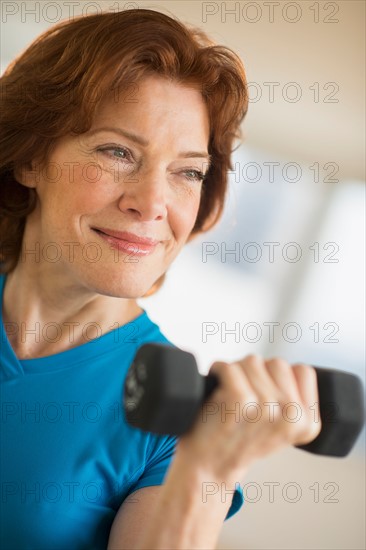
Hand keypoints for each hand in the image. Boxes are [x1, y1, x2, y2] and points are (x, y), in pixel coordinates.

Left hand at [175, 355, 321, 482]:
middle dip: (259, 373)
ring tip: (231, 395)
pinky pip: (230, 367)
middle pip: (278, 363)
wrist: (210, 467)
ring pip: (254, 361)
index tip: (265, 392)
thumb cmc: (242, 442)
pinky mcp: (240, 400)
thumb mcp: (283, 429)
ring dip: (238, 371)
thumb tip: (291, 368)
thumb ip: (295, 400)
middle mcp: (292, 416)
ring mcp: (267, 407)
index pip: (304, 372)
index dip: (280, 377)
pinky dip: (218, 370)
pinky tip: (217, 385)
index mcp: (308, 423)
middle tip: (245, 394)